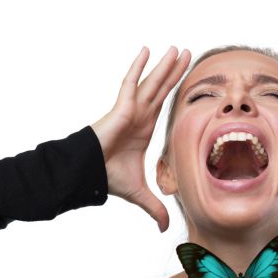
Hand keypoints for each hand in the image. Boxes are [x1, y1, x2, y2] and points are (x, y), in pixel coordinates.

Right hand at [91, 46, 190, 232]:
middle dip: (175, 71)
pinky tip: (146, 50)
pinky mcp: (121, 107)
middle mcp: (140, 115)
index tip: (188, 77)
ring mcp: (131, 109)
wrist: (88, 174)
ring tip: (178, 48)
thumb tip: (164, 229)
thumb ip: (154, 207)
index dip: (176, 90)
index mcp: (145, 129)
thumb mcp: (139, 193)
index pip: (164, 104)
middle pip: (161, 88)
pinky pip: (131, 82)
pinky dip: (138, 66)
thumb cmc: (108, 177)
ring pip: (151, 82)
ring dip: (164, 65)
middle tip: (189, 53)